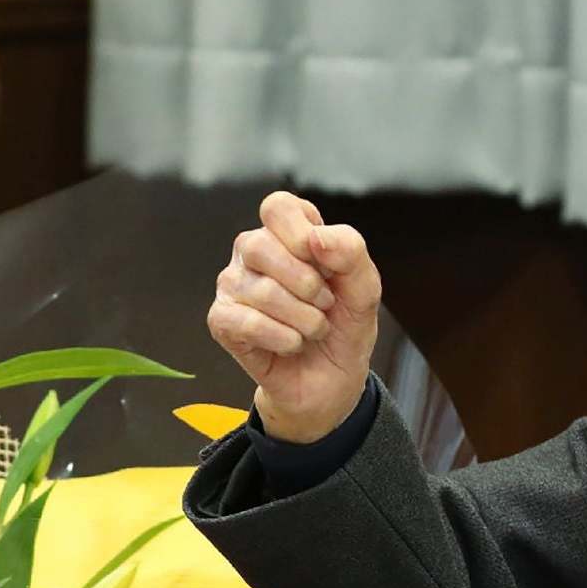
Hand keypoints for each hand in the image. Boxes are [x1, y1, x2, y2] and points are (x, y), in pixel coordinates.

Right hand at [207, 190, 380, 442]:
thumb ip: (351, 254)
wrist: (332, 380)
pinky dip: (284, 339)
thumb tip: (316, 238)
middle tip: (325, 305)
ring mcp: (233, 285)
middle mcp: (253, 253)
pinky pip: (247, 323)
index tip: (326, 263)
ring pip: (262, 291)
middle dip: (308, 284)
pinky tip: (293, 344)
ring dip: (305, 319)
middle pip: (261, 245)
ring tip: (314, 329)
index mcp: (288, 234)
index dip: (302, 234)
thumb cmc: (343, 327)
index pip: (278, 207)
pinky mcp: (222, 320)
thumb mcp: (364, 290)